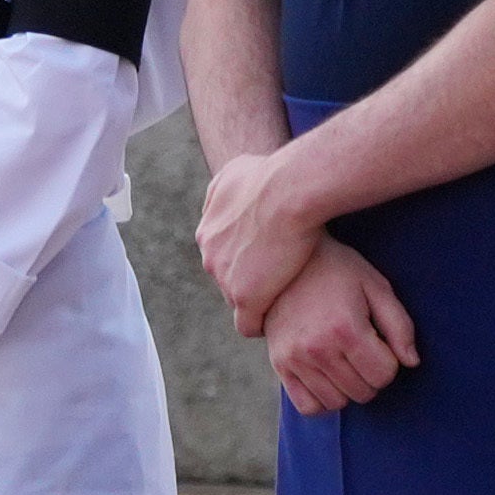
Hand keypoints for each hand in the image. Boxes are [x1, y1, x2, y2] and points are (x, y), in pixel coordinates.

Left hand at [192, 136, 334, 328]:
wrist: (287, 191)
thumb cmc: (271, 175)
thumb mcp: (237, 170)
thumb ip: (227, 186)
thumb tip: (232, 189)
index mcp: (207, 231)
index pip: (222, 256)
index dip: (246, 259)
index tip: (267, 259)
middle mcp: (209, 256)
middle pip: (227, 279)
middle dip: (249, 280)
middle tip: (279, 279)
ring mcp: (225, 278)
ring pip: (238, 300)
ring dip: (258, 300)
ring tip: (284, 298)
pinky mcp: (245, 298)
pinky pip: (248, 324)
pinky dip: (262, 323)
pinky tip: (279, 318)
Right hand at [261, 234, 417, 415]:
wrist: (283, 258)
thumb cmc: (338, 270)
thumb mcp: (376, 286)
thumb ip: (400, 325)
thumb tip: (412, 362)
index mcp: (345, 328)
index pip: (384, 375)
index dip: (389, 361)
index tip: (379, 341)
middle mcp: (317, 347)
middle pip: (363, 392)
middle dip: (371, 375)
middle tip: (362, 350)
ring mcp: (295, 358)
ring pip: (337, 403)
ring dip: (349, 388)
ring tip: (345, 362)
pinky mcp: (279, 364)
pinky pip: (308, 406)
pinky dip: (323, 400)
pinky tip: (327, 378)